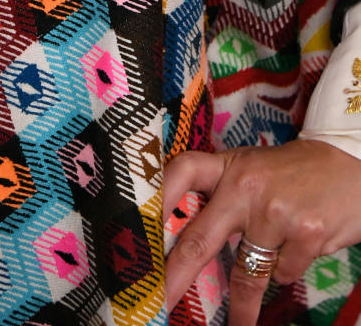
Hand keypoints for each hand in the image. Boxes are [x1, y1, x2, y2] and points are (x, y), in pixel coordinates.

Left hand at [164, 139, 360, 324]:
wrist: (350, 164)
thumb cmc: (292, 172)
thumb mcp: (252, 169)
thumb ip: (222, 192)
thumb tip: (183, 232)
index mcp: (229, 166)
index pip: (182, 172)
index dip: (155, 199)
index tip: (134, 229)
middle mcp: (246, 187)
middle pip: (199, 238)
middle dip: (175, 275)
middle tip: (158, 301)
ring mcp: (275, 213)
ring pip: (247, 272)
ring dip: (242, 306)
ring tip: (238, 325)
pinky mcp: (306, 236)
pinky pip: (283, 274)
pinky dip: (286, 271)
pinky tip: (297, 250)